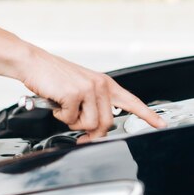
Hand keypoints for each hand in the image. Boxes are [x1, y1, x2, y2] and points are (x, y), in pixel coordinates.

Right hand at [20, 48, 165, 141]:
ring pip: (90, 125)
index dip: (147, 115)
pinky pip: (70, 120)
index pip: (131, 101)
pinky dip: (60, 116)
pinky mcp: (74, 94)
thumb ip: (93, 104)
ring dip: (73, 122)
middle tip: (78, 130)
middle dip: (90, 132)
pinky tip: (56, 103)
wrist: (33, 63)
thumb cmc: (54, 77)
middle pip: (106, 124)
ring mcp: (88, 89)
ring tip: (64, 108)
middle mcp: (100, 85)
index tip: (160, 125)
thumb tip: (97, 128)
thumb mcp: (81, 87)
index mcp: (104, 83)